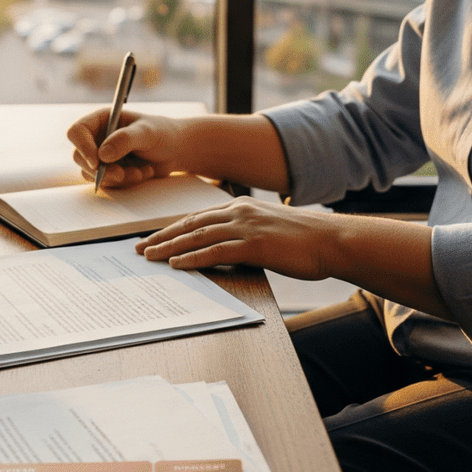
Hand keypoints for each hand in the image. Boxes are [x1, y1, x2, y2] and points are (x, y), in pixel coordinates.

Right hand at [67, 108, 184, 188]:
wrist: (176, 150)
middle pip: (80, 157)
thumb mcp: (146, 133)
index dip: (82, 147)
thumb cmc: (163, 134)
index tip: (98, 161)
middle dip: (102, 170)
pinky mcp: (110, 172)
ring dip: (116, 178)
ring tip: (141, 172)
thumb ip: (125, 140)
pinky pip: (106, 183)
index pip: (77, 132)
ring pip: (91, 174)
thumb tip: (102, 155)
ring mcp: (102, 157)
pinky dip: (125, 183)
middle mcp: (98, 138)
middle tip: (122, 174)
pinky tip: (143, 173)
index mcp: (102, 120)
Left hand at [137, 197, 337, 279]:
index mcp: (242, 208)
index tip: (153, 238)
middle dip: (162, 236)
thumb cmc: (305, 242)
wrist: (331, 241)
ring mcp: (246, 227)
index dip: (172, 228)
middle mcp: (240, 212)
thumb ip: (245, 236)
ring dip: (169, 247)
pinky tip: (177, 264)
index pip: (198, 217)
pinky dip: (193, 257)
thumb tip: (225, 251)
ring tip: (149, 257)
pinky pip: (216, 251)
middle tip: (139, 248)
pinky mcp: (254, 244)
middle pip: (190, 224)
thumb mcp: (269, 232)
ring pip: (197, 236)